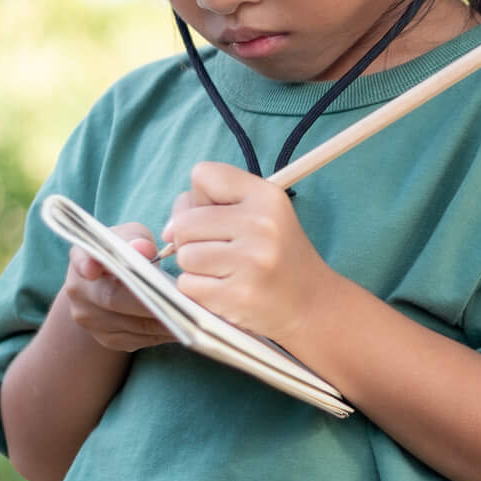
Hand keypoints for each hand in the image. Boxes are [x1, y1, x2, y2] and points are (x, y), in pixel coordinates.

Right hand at [60, 222, 173, 352]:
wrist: (110, 285)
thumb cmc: (125, 253)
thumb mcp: (131, 237)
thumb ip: (137, 239)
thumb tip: (145, 249)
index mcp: (83, 258)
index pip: (81, 260)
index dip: (87, 265)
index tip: (92, 269)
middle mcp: (79, 292)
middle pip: (114, 300)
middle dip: (152, 300)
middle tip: (185, 300)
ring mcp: (90, 320)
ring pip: (132, 325)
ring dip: (165, 321)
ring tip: (194, 314)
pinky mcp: (108, 340)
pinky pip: (140, 340)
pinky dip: (164, 333)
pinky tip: (184, 324)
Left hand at [163, 161, 335, 342]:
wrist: (313, 306)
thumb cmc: (278, 258)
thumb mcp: (261, 217)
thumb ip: (212, 206)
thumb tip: (167, 230)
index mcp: (267, 196)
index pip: (203, 175)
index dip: (201, 198)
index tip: (220, 219)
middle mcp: (261, 225)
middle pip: (184, 221)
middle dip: (192, 240)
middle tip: (222, 253)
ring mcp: (251, 261)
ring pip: (184, 255)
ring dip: (196, 268)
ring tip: (227, 273)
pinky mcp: (238, 295)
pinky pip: (188, 285)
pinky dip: (199, 291)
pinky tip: (226, 291)